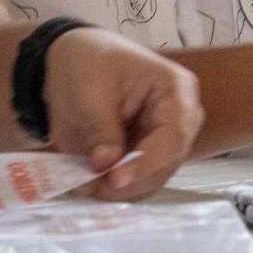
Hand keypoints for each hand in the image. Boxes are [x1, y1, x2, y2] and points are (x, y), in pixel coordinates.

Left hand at [43, 28, 203, 198]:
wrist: (74, 62)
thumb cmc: (87, 63)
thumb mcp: (89, 91)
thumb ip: (100, 129)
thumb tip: (105, 165)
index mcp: (176, 92)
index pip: (173, 137)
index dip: (146, 162)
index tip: (114, 178)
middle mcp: (179, 121)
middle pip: (165, 166)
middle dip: (127, 182)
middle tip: (89, 185)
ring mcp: (163, 142)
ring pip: (150, 182)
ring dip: (116, 190)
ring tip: (81, 182)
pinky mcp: (144, 159)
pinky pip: (134, 185)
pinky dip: (109, 190)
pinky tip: (85, 183)